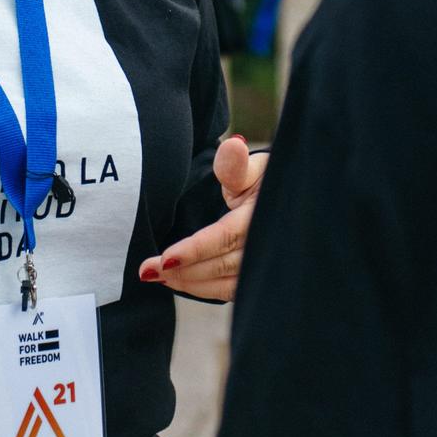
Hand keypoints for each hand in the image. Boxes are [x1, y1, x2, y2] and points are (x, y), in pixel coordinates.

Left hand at [137, 135, 266, 299]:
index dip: (194, 250)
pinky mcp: (259, 277)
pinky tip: (180, 282)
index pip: (224, 236)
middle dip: (183, 271)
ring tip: (157, 277)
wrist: (288, 201)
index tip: (164, 259)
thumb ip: (236, 164)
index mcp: (261, 215)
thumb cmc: (264, 181)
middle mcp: (267, 245)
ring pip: (225, 283)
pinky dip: (204, 288)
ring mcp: (266, 265)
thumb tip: (233, 145)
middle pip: (221, 265)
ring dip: (189, 282)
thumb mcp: (253, 167)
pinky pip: (231, 290)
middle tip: (147, 271)